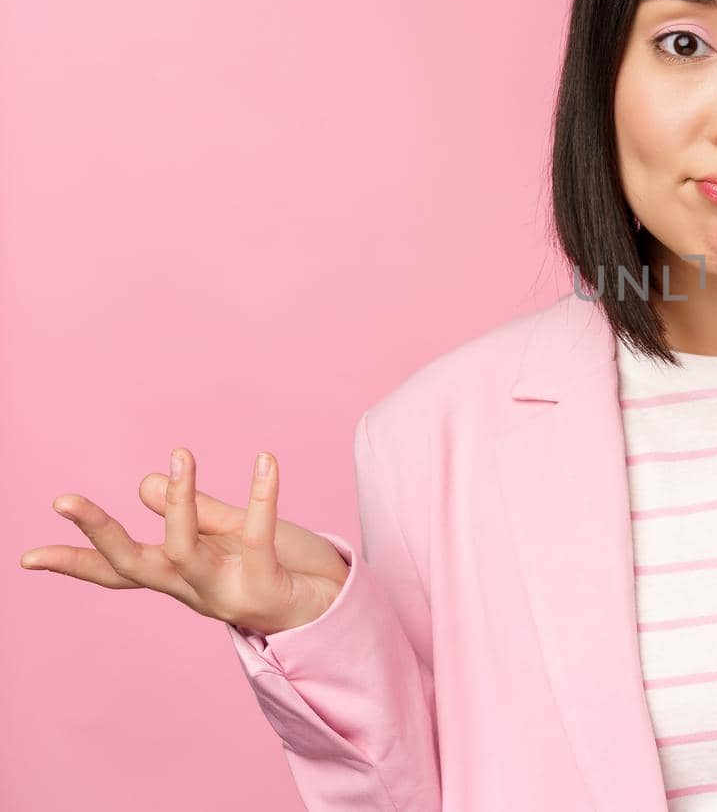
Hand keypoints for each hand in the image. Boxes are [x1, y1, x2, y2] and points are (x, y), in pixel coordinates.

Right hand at [18, 447, 350, 635]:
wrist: (336, 613)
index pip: (119, 570)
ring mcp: (226, 592)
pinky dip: (262, 494)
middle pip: (133, 565)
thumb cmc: (284, 572)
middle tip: (63, 499)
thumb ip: (197, 513)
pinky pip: (256, 535)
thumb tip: (142, 484)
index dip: (74, 563)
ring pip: (184, 550)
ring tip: (180, 454)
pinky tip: (266, 460)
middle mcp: (194, 589)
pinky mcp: (264, 586)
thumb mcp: (232, 536)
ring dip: (178, 502)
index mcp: (182, 575)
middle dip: (98, 533)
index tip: (27, 558)